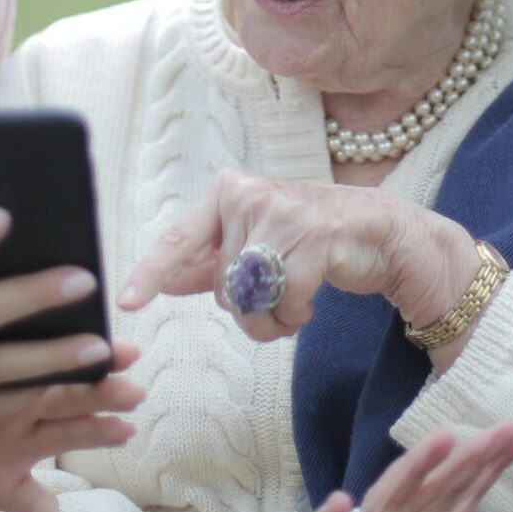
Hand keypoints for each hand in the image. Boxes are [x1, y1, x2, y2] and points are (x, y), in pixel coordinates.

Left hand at [0, 343, 143, 511]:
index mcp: (2, 375)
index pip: (48, 358)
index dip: (82, 353)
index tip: (115, 348)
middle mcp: (21, 408)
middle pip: (70, 396)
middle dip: (103, 391)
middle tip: (133, 389)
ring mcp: (18, 448)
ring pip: (65, 438)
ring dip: (96, 434)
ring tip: (123, 431)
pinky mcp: (4, 487)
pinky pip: (32, 501)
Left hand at [118, 170, 476, 342]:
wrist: (386, 234)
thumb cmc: (316, 239)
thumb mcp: (259, 246)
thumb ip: (212, 262)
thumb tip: (164, 281)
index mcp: (229, 193)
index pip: (180, 239)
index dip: (151, 272)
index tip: (126, 301)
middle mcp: (251, 196)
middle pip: (222, 286)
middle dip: (249, 308)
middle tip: (279, 296)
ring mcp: (283, 213)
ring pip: (250, 299)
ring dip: (274, 318)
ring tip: (297, 299)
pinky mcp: (315, 237)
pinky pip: (285, 303)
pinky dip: (296, 317)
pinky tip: (313, 300)